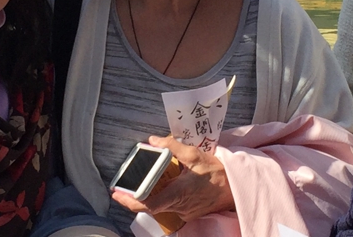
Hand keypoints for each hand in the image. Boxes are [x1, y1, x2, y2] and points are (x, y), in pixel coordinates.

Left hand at [111, 135, 234, 221]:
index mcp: (178, 193)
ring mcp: (183, 212)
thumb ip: (172, 147)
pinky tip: (160, 184)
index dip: (130, 201)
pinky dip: (162, 195)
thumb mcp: (194, 155)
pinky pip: (170, 205)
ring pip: (159, 205)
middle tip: (121, 186)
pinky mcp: (188, 212)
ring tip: (138, 181)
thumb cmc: (217, 172)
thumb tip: (153, 140)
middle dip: (134, 196)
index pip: (149, 204)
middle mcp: (178, 206)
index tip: (116, 193)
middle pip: (149, 205)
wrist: (236, 188)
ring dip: (148, 194)